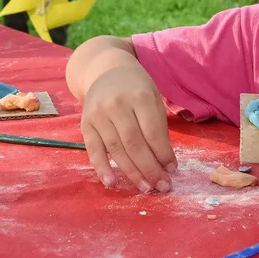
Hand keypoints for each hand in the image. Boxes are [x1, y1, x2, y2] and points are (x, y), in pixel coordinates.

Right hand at [80, 66, 176, 192]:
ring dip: (131, 173)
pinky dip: (102, 168)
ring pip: (116, 149)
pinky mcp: (85, 124)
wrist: (106, 69)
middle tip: (162, 186)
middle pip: (134, 144)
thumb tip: (165, 160)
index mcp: (140, 96)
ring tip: (145, 188)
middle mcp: (117, 105)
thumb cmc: (136, 87)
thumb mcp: (153, 97)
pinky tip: (112, 183)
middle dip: (150, 168)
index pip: (153, 132)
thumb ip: (158, 126)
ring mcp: (98, 114)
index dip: (163, 154)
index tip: (173, 170)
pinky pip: (93, 150)